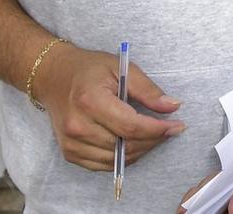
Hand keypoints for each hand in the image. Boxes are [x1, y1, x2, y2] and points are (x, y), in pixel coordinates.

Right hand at [34, 43, 181, 172]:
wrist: (54, 77)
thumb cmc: (90, 70)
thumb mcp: (121, 68)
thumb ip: (148, 90)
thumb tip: (173, 107)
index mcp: (90, 101)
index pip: (131, 126)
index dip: (157, 130)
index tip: (177, 125)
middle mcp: (77, 126)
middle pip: (125, 145)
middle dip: (154, 140)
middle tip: (170, 129)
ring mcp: (71, 143)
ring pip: (117, 159)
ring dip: (141, 150)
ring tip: (155, 135)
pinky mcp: (69, 153)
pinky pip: (103, 165)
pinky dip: (123, 158)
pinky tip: (135, 143)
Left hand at [178, 126, 232, 213]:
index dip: (202, 212)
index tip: (187, 207)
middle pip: (215, 212)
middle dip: (201, 205)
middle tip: (190, 199)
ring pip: (217, 206)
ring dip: (206, 198)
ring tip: (198, 194)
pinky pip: (224, 197)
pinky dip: (214, 191)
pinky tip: (209, 188)